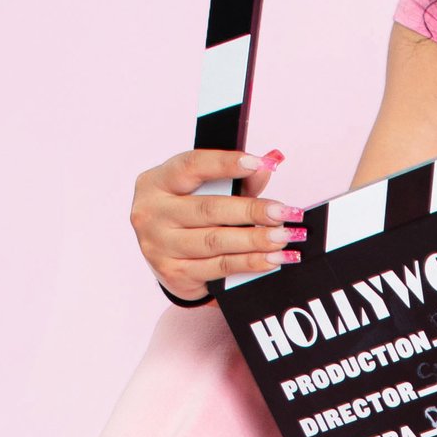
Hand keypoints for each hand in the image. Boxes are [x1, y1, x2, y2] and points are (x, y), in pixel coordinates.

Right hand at [130, 147, 301, 296]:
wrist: (165, 256)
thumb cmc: (187, 214)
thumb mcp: (202, 190)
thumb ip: (236, 179)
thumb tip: (267, 165)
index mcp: (156, 182)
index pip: (191, 166)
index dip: (226, 164)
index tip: (259, 164)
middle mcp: (152, 213)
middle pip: (209, 209)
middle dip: (252, 210)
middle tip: (284, 213)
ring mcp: (159, 246)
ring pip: (216, 241)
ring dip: (256, 240)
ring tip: (284, 237)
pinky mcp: (174, 273)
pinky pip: (219, 267)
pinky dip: (250, 262)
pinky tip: (272, 259)